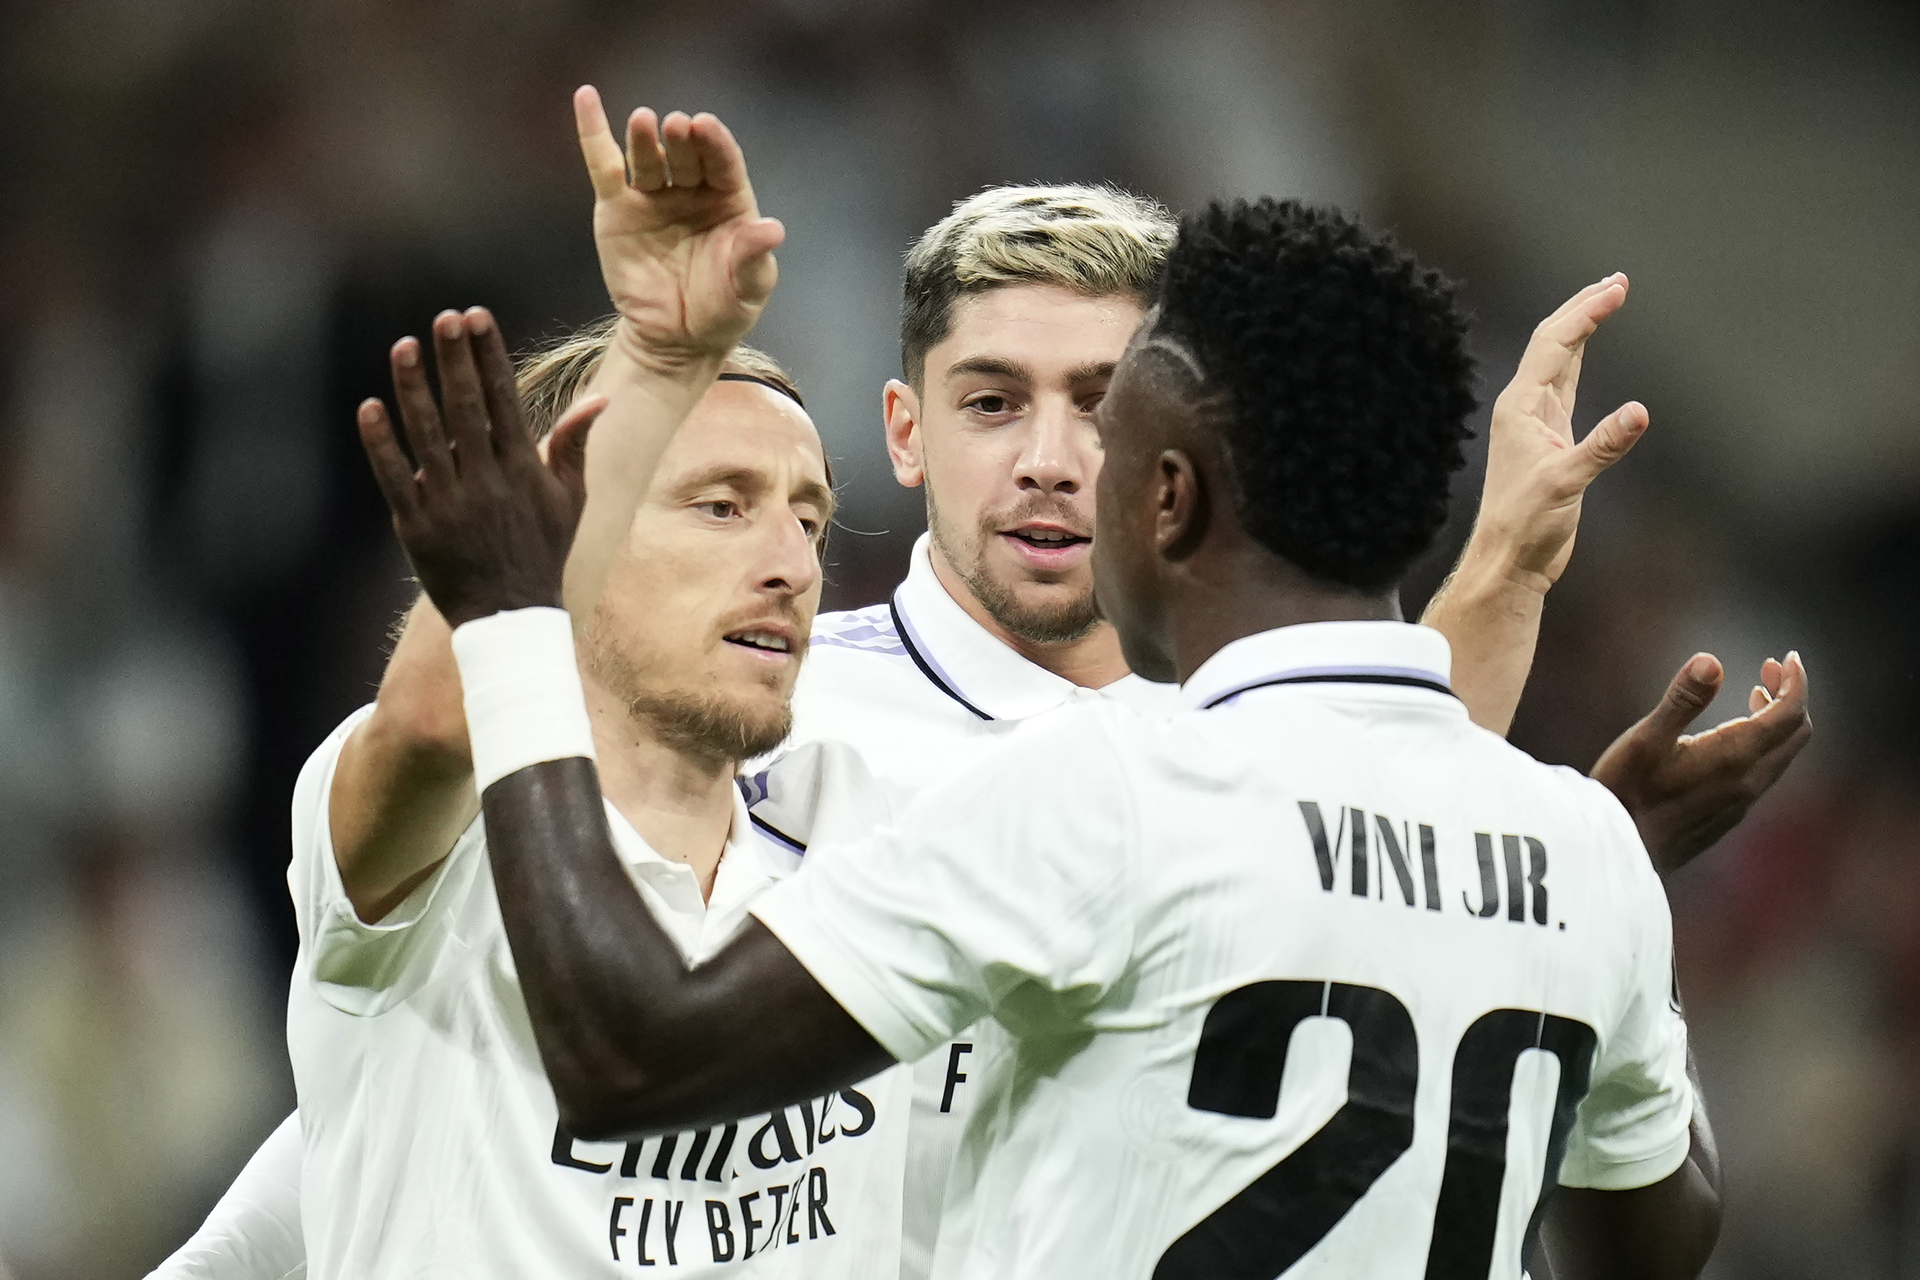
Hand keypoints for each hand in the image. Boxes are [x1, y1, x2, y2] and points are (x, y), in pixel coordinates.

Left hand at [358, 307, 607, 628]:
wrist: (510, 616)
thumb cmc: (542, 550)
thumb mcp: (569, 500)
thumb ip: (574, 446)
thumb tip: (600, 399)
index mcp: (521, 470)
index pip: (505, 400)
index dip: (489, 356)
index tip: (477, 317)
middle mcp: (486, 482)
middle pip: (467, 409)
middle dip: (456, 360)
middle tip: (444, 318)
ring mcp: (449, 504)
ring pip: (427, 437)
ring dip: (415, 389)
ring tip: (405, 346)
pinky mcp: (416, 527)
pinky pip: (393, 478)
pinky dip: (381, 444)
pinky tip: (370, 407)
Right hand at [574, 86, 784, 369]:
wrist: (677, 341)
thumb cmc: (722, 311)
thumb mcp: (748, 290)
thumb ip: (754, 257)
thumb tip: (772, 229)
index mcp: (730, 201)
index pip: (725, 163)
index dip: (716, 144)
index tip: (706, 126)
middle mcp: (692, 190)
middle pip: (687, 156)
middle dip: (683, 140)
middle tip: (678, 125)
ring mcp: (653, 196)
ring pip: (649, 159)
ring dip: (646, 139)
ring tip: (645, 121)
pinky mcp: (617, 209)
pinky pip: (604, 166)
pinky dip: (594, 133)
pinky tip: (586, 98)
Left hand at [1470, 274, 1649, 591]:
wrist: (1508, 560)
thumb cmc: (1525, 525)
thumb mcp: (1564, 484)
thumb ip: (1601, 448)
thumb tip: (1640, 413)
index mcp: (1521, 408)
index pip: (1557, 344)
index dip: (1587, 312)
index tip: (1619, 288)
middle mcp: (1524, 408)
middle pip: (1554, 342)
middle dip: (1583, 309)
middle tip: (1617, 281)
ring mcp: (1535, 422)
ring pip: (1559, 362)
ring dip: (1581, 330)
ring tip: (1605, 300)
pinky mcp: (1548, 440)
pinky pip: (1564, 387)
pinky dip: (1578, 361)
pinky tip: (1586, 351)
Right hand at [1591, 650, 1811, 875]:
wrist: (1617, 852)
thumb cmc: (1626, 791)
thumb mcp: (1646, 739)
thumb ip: (1683, 699)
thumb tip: (1711, 661)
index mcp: (1734, 756)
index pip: (1790, 713)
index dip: (1796, 681)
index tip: (1788, 657)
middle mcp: (1748, 781)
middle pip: (1796, 733)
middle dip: (1790, 696)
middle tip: (1769, 669)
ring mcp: (1740, 802)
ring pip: (1782, 755)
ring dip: (1777, 721)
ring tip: (1754, 695)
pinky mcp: (1728, 815)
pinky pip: (1764, 773)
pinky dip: (1763, 744)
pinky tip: (1732, 738)